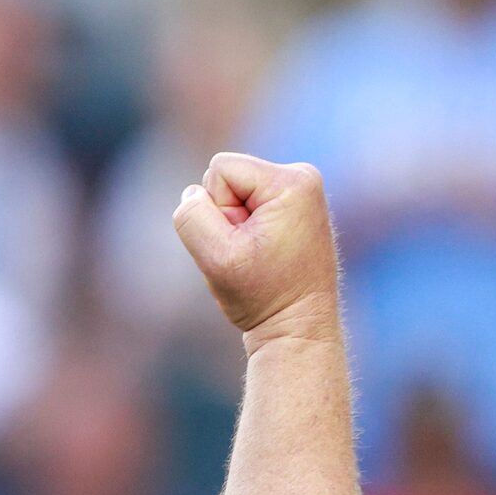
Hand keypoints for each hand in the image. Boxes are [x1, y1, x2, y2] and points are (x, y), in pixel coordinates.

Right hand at [173, 153, 342, 348]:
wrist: (298, 325)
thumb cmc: (262, 296)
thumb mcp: (217, 258)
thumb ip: (192, 217)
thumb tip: (192, 194)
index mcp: (292, 181)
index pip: (219, 169)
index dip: (215, 208)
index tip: (239, 243)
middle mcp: (303, 177)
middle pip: (227, 177)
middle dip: (225, 215)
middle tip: (248, 253)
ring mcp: (302, 191)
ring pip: (235, 192)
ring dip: (233, 225)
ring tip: (256, 256)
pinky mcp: (295, 206)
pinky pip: (248, 203)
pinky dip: (245, 229)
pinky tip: (262, 254)